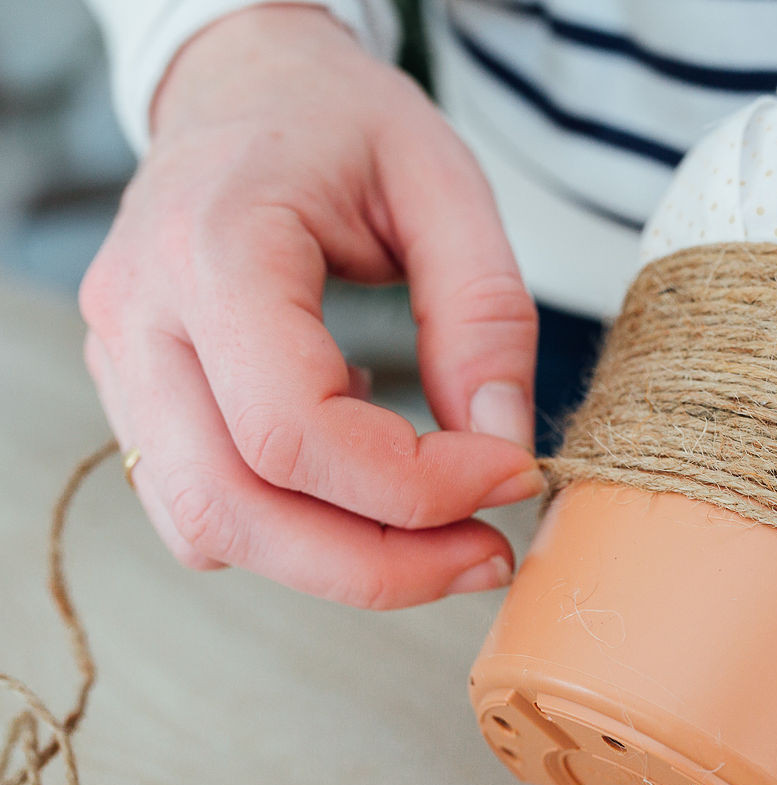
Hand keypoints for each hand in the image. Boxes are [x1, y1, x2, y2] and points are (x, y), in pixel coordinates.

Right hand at [81, 6, 543, 607]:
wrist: (245, 85)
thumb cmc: (342, 122)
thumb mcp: (446, 183)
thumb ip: (484, 314)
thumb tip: (501, 445)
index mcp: (213, 248)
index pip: (294, 429)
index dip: (416, 485)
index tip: (512, 473)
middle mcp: (140, 316)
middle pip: (235, 508)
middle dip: (380, 564)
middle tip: (489, 555)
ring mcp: (121, 362)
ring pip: (210, 528)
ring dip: (341, 562)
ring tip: (446, 535)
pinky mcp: (137, 395)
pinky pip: (202, 510)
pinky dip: (295, 529)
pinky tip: (367, 483)